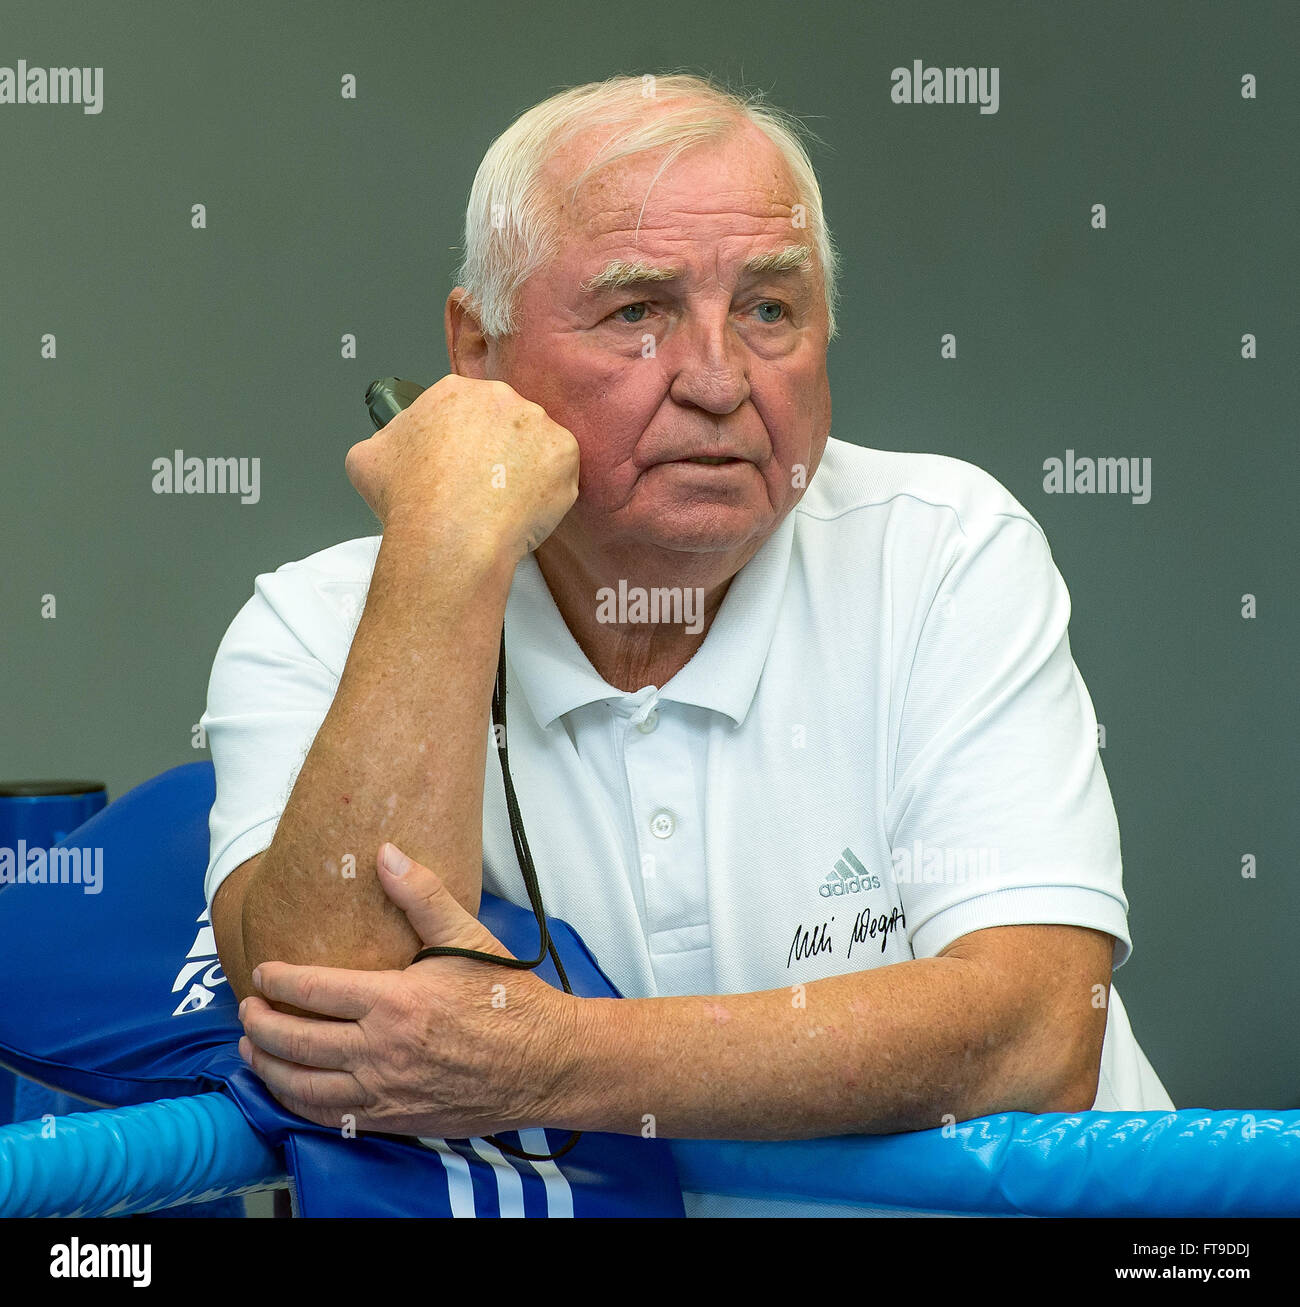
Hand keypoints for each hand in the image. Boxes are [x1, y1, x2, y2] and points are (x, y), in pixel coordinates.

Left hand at [236, 842, 582, 1138]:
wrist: (544, 1063)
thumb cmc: (508, 998)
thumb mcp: (468, 937)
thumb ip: (421, 895)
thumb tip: (385, 853)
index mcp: (395, 1001)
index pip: (314, 989)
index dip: (280, 979)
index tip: (264, 971)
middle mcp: (381, 1051)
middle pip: (295, 1039)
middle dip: (260, 1023)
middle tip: (248, 1008)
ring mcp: (384, 1092)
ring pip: (302, 1085)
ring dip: (268, 1066)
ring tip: (253, 1048)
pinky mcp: (393, 1120)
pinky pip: (329, 1116)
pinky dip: (297, 1103)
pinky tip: (290, 1088)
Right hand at [345, 374, 579, 561]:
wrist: (448, 535)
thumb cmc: (408, 499)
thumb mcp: (366, 458)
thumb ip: (386, 442)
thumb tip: (390, 447)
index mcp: (454, 392)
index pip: (465, 410)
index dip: (462, 441)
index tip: (460, 466)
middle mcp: (500, 397)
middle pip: (504, 422)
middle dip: (496, 451)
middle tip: (483, 486)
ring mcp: (537, 423)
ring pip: (535, 445)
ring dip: (525, 468)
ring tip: (504, 503)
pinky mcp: (564, 454)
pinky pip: (560, 471)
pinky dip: (548, 491)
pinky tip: (524, 510)